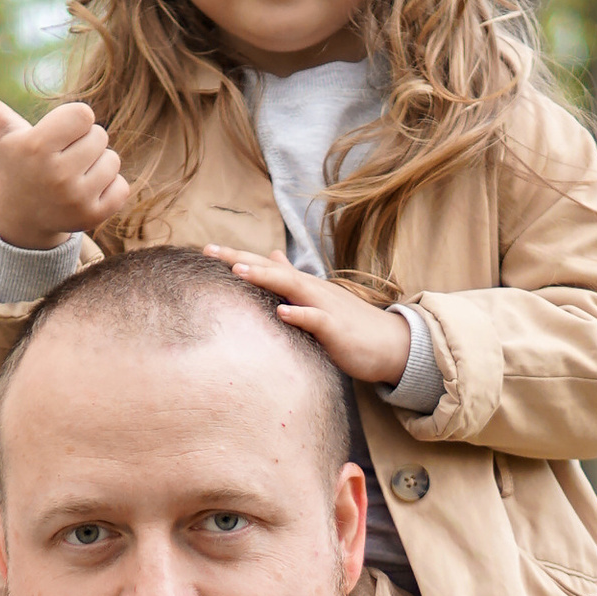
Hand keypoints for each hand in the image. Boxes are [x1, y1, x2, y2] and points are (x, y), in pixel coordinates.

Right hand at [0, 78, 127, 251]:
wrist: (22, 218)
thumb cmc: (16, 162)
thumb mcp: (1, 132)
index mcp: (36, 147)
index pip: (84, 114)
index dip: (73, 121)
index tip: (55, 136)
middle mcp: (56, 175)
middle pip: (100, 135)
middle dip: (83, 142)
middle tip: (61, 158)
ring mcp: (76, 199)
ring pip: (112, 159)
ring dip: (97, 164)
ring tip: (71, 175)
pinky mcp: (93, 217)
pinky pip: (122, 186)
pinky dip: (109, 187)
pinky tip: (85, 193)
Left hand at [200, 250, 413, 387]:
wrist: (390, 345)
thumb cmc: (350, 325)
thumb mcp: (315, 298)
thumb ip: (291, 278)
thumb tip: (269, 256)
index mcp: (303, 285)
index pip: (266, 266)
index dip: (237, 257)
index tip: (206, 250)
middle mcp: (311, 289)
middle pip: (272, 270)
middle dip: (241, 259)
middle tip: (210, 251)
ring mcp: (325, 307)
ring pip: (293, 287)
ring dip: (266, 277)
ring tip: (239, 270)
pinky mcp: (337, 329)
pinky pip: (316, 320)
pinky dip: (300, 314)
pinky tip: (282, 312)